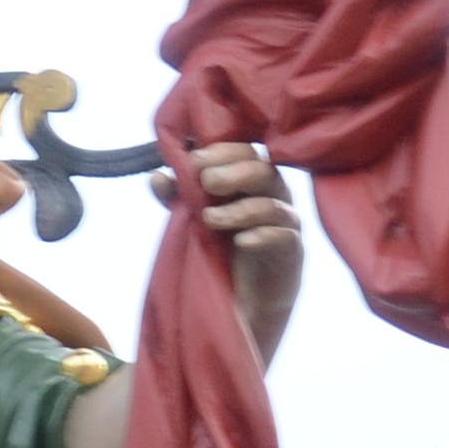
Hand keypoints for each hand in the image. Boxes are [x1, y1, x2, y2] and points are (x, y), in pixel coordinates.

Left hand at [164, 137, 304, 366]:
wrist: (245, 297)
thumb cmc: (222, 246)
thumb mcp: (194, 218)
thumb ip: (177, 196)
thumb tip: (156, 176)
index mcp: (251, 177)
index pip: (244, 151)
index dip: (222, 151)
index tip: (195, 159)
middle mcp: (273, 193)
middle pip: (263, 169)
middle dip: (233, 172)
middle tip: (207, 181)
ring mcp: (285, 220)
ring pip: (271, 204)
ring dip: (239, 209)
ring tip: (209, 219)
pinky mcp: (292, 250)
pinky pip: (283, 236)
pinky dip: (262, 235)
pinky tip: (241, 241)